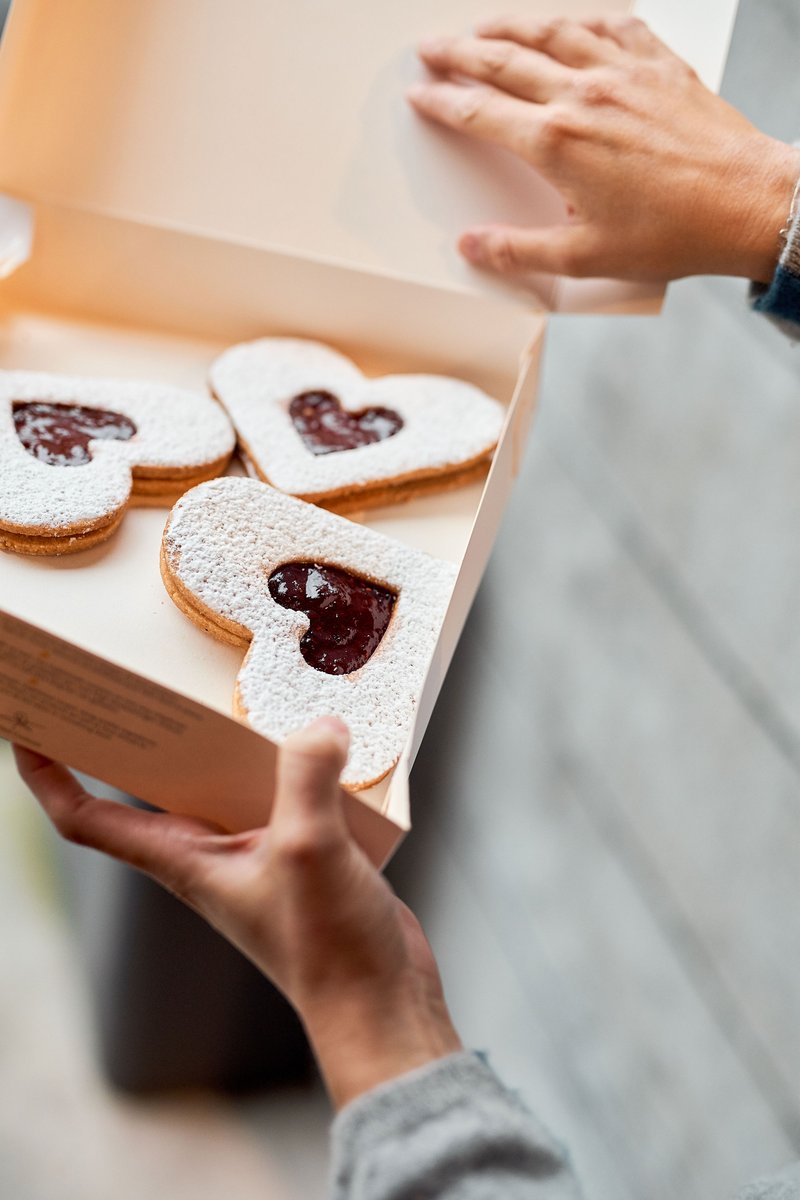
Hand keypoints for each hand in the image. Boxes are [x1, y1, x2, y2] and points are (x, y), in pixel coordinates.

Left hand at [14, 719, 460, 1107]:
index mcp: (185, 862)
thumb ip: (305, 778)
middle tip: (131, 680)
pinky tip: (326, 739)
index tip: (27, 728)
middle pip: (151, 786)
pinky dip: (293, 763)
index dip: (48, 774)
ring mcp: (256, 855)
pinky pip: (283, 793)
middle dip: (134, 736)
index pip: (88, 817)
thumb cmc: (329, 953)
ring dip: (223, 742)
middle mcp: (210, 857)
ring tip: (234, 690)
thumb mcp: (308, 850)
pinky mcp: (300, 854)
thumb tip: (319, 724)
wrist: (381, 1006)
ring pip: (224, 783)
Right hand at [408, 15, 799, 283]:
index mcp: (557, 144)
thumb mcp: (585, 257)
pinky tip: (570, 20)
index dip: (443, 102)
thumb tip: (472, 247)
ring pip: (553, 32)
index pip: (481, 113)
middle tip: (432, 47)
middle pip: (505, 60)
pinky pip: (612, 23)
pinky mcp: (660, 65)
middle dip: (460, 53)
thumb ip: (520, 250)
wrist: (746, 204)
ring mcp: (623, 72)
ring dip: (510, 25)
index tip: (421, 94)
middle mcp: (584, 96)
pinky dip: (582, 17)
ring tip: (485, 26)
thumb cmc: (673, 233)